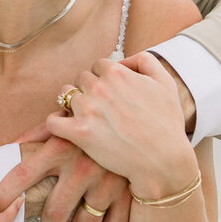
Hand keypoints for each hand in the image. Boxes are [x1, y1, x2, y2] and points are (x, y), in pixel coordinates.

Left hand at [0, 130, 131, 221]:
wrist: (139, 121)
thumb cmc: (93, 123)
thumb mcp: (64, 122)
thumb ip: (35, 135)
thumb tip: (6, 150)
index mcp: (59, 147)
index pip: (21, 176)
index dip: (3, 196)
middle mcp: (81, 166)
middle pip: (54, 213)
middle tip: (50, 221)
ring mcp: (106, 182)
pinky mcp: (127, 194)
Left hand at [45, 52, 198, 199]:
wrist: (163, 160)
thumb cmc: (167, 123)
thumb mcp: (165, 83)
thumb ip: (145, 61)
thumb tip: (122, 61)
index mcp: (117, 73)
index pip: (98, 65)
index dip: (104, 79)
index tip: (112, 94)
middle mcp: (99, 88)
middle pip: (81, 79)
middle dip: (89, 90)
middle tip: (102, 108)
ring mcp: (87, 110)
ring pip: (66, 97)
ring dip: (75, 105)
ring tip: (89, 119)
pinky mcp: (79, 133)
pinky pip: (53, 121)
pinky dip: (56, 123)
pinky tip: (67, 127)